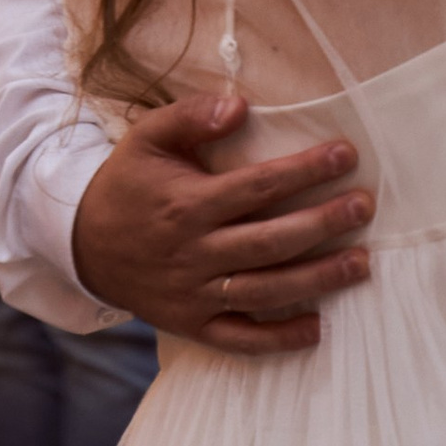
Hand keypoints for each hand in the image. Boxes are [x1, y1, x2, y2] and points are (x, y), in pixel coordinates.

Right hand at [69, 88, 373, 355]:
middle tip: (364, 207)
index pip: (258, 187)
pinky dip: (277, 339)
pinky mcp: (190, 324)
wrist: (82, 245)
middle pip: (269, 241)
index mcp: (188, 205)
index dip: (305, 171)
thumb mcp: (149, 138)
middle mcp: (193, 253)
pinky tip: (317, 328)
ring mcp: (192, 294)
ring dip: (316, 280)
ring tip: (361, 264)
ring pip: (263, 290)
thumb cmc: (128, 183)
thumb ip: (192, 116)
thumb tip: (240, 106)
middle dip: (322, 224)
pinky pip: (238, 338)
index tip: (347, 154)